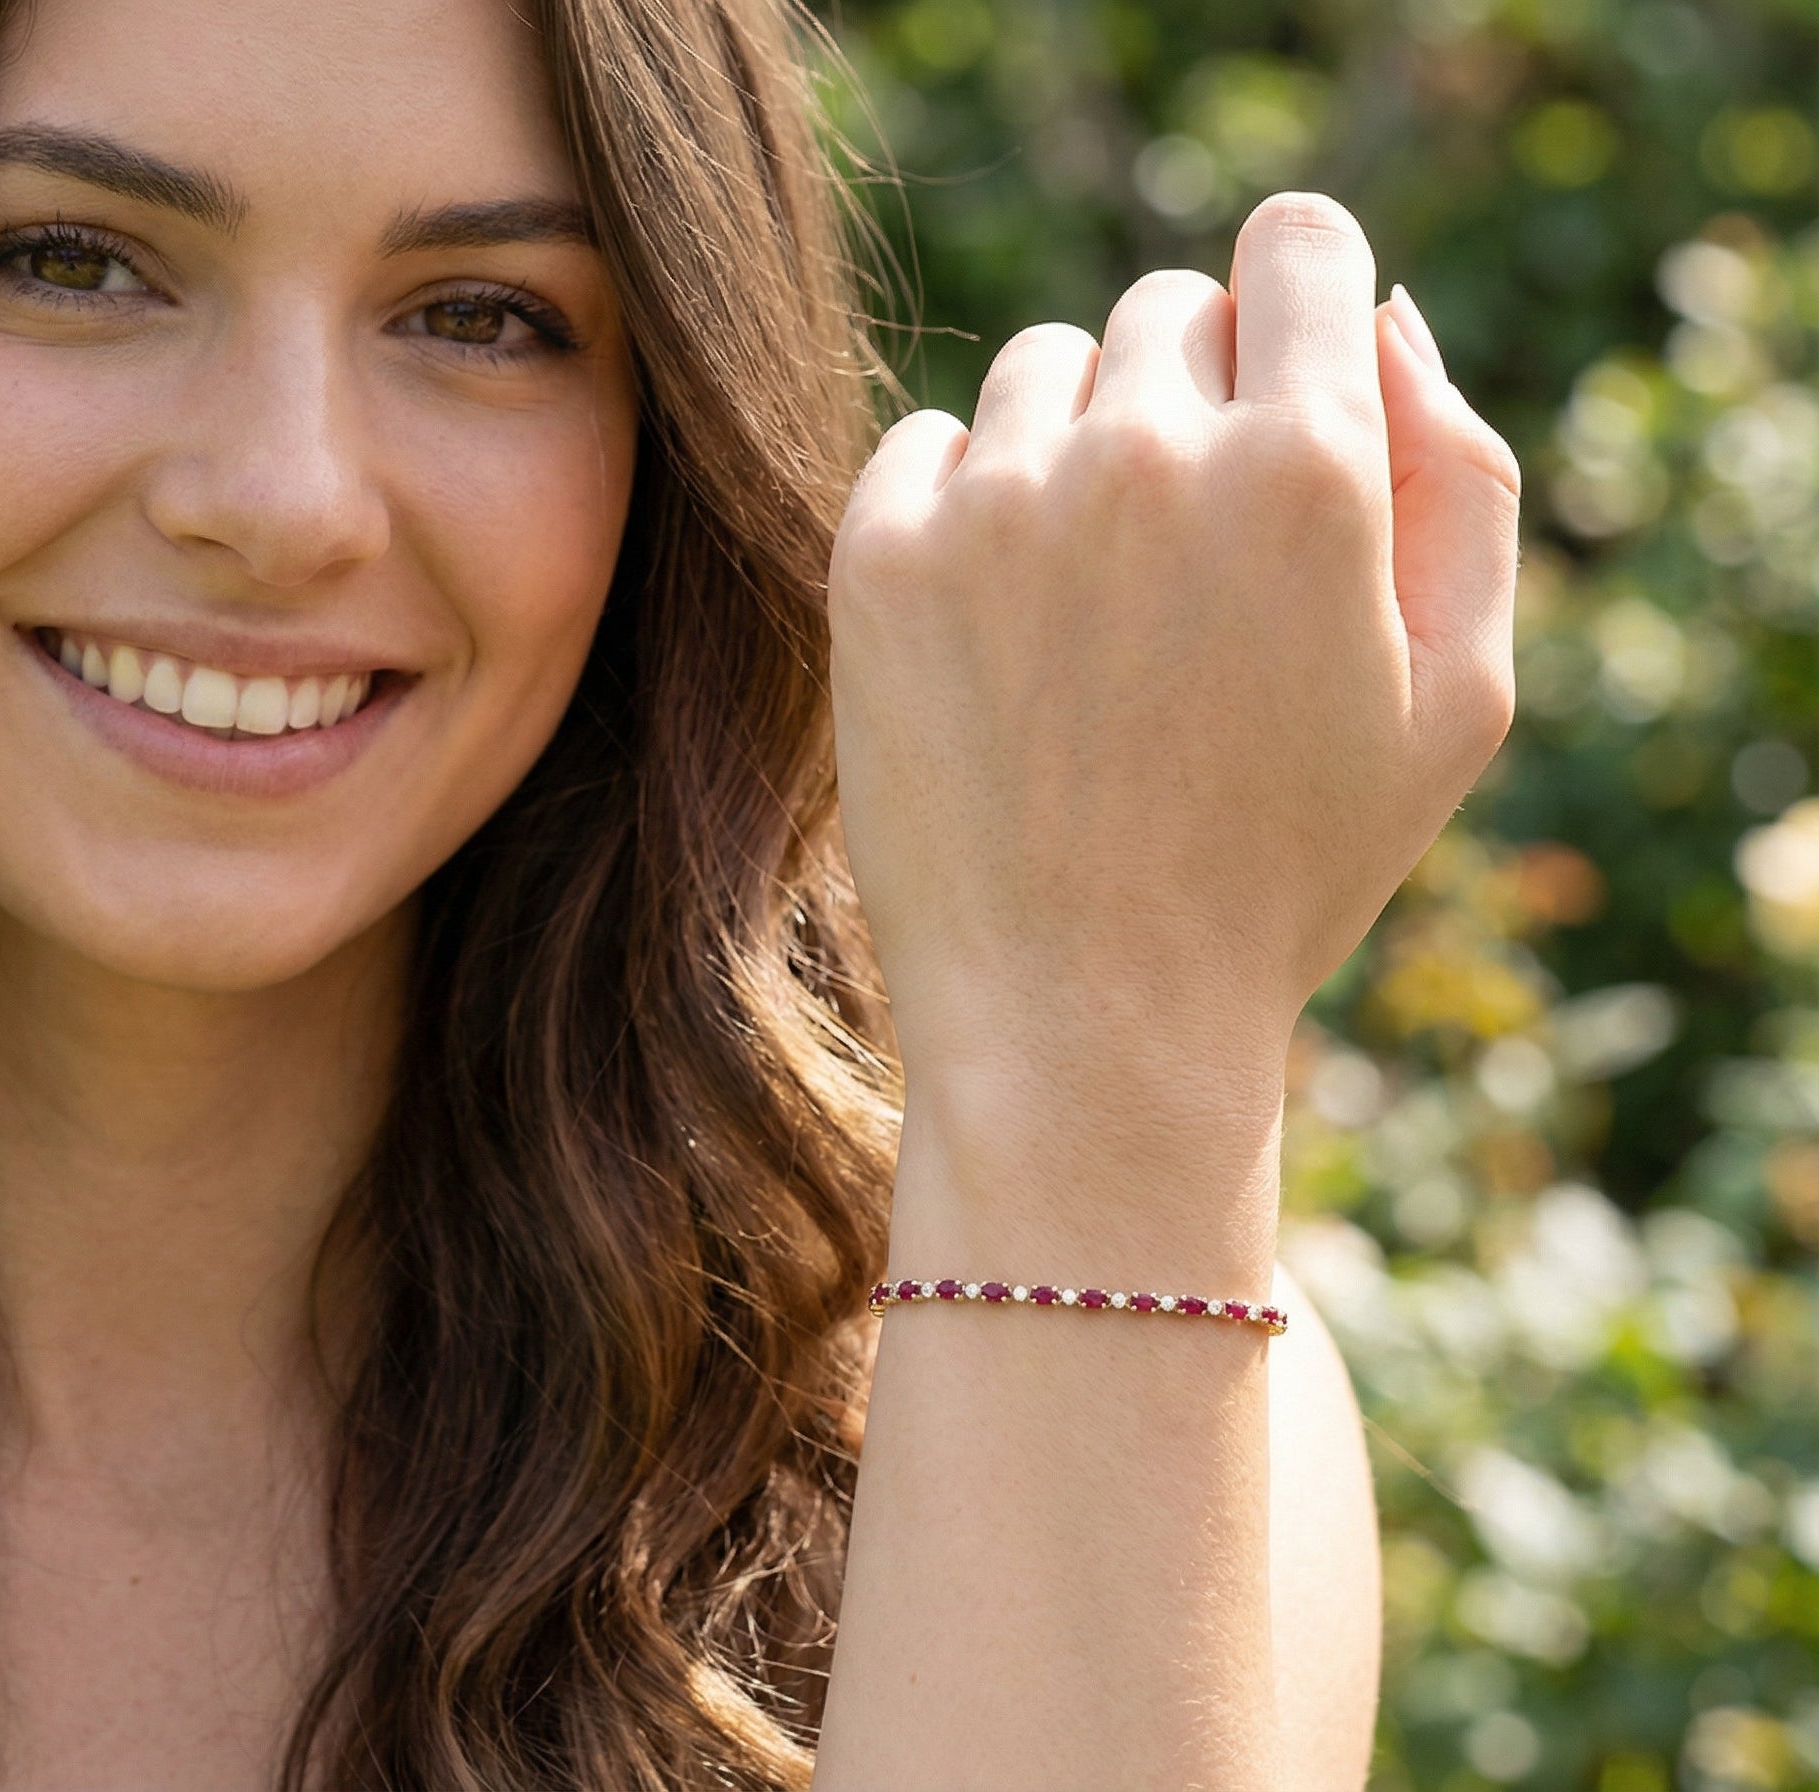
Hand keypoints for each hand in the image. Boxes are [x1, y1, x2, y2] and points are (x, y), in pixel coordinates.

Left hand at [828, 191, 1521, 1090]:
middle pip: (1168, 306)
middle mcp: (1145, 453)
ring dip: (1075, 447)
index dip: (1300, 302)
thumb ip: (1457, 477)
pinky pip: (924, 442)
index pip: (1298, 243)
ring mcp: (996, 503)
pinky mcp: (879, 557)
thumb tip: (1380, 315)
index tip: (1281, 386)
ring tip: (1091, 611)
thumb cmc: (1286, 874)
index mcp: (1307, 470)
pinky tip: (997, 630)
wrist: (1085, 1023)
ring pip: (1044, 368)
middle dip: (1193, 398)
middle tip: (1189, 564)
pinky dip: (960, 504)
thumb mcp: (1457, 697)